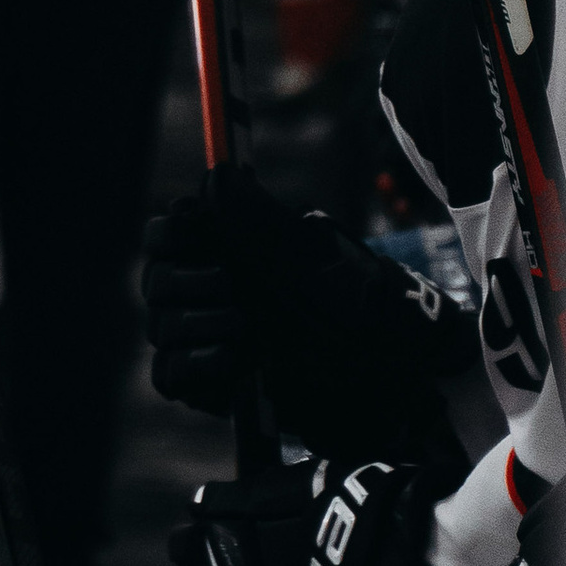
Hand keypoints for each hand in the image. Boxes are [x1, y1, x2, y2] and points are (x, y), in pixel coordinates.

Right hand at [143, 171, 468, 455]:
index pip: (173, 229)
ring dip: (192, 325)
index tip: (195, 232)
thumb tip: (217, 173)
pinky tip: (234, 367)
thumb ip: (265, 224)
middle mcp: (227, 289)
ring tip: (245, 334)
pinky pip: (171, 375)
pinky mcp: (222, 386)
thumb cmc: (378, 317)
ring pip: (160, 325)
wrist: (409, 392)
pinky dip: (193, 368)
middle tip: (231, 290)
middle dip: (185, 281)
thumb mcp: (324, 265)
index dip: (172, 230)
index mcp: (247, 248)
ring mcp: (220, 338)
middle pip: (157, 276)